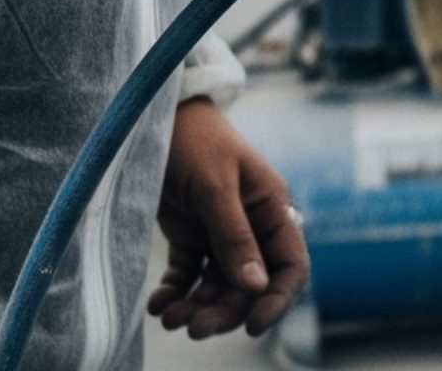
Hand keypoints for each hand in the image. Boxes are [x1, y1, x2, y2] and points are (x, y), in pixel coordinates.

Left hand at [150, 100, 308, 339]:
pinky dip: (175, 292)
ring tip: (169, 317)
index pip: (290, 265)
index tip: (252, 327)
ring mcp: (219, 231)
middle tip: (192, 327)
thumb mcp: (215, 187)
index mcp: (272, 208)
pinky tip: (158, 305)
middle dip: (224, 309)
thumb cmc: (193, 141)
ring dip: (197, 305)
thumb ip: (234, 237)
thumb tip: (256, 286)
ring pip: (217, 284)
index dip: (277, 299)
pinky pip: (187, 275)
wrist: (152, 115)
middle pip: (249, 283)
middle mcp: (251, 225)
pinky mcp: (189, 234)